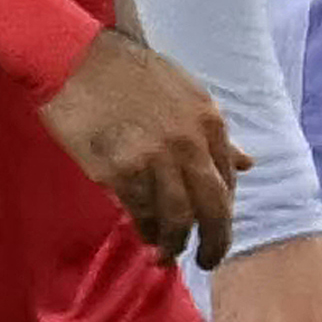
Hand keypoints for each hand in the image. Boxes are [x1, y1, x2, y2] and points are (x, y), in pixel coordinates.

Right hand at [39, 28, 244, 264]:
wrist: (74, 61)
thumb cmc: (127, 73)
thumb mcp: (186, 93)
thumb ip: (215, 132)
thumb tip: (247, 163)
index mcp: (209, 121)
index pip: (228, 179)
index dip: (222, 209)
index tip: (212, 226)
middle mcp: (188, 143)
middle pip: (213, 208)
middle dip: (215, 242)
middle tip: (208, 261)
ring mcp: (154, 159)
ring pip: (176, 217)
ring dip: (173, 243)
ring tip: (165, 256)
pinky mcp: (118, 170)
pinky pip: (140, 211)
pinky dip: (144, 228)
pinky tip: (141, 235)